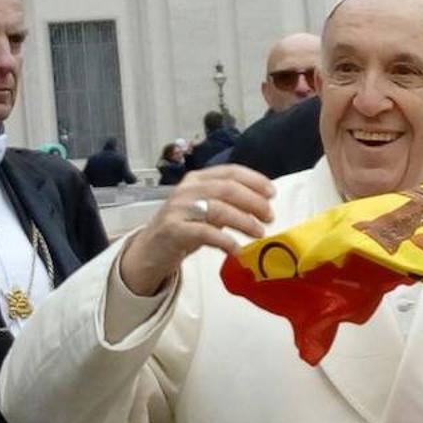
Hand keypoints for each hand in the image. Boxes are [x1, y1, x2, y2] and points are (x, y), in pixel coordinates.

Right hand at [120, 166, 275, 295]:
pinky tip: (237, 249)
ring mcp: (179, 209)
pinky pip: (205, 233)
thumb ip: (227, 202)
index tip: (272, 193)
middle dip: (254, 202)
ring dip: (244, 221)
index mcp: (197, 179)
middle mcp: (187, 190)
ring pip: (218, 209)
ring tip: (259, 233)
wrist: (150, 250)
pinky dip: (225, 241)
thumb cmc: (184, 227)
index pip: (230, 172)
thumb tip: (263, 202)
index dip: (254, 180)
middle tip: (269, 217)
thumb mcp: (205, 208)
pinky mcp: (173, 230)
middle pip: (227, 189)